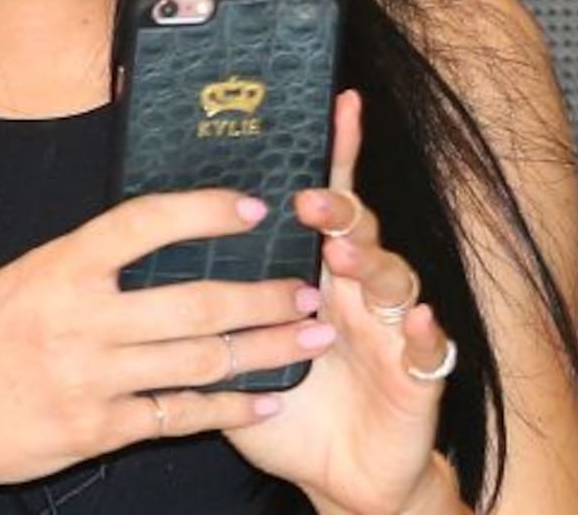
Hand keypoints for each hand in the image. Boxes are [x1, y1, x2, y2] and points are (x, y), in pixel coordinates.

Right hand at [0, 185, 336, 505]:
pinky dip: (229, 408)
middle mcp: (79, 320)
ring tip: (313, 339)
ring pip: (198, 361)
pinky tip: (268, 399)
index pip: (142, 224)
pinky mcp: (96, 431)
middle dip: (262, 297)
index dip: (202, 212)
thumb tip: (153, 236)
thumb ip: (83, 262)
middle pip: (192, 303)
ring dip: (264, 350)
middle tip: (311, 289)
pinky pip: (177, 418)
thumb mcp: (21, 276)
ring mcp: (90, 380)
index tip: (252, 208)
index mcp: (58, 267)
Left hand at [223, 89, 463, 514]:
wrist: (331, 474)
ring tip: (343, 253)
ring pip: (392, 277)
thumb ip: (205, 299)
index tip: (337, 104)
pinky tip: (416, 319)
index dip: (336, 151)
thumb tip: (149, 244)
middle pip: (357, 229)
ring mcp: (389, 328)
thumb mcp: (231, 346)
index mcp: (311, 270)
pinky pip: (428, 350)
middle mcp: (353, 288)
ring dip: (371, 260)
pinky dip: (425, 332)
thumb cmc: (280, 402)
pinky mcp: (416, 377)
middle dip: (338, 208)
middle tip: (309, 201)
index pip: (324, 200)